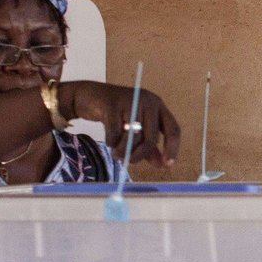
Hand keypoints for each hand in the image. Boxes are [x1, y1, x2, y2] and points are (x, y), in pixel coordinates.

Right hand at [61, 81, 181, 167]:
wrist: (88, 96)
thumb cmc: (116, 114)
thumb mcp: (135, 128)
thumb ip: (150, 146)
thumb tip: (162, 165)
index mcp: (157, 105)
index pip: (173, 129)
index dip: (172, 148)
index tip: (167, 165)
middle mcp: (147, 100)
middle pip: (151, 138)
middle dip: (139, 155)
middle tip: (129, 162)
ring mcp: (130, 100)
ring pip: (133, 137)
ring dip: (123, 151)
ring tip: (117, 154)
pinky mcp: (111, 103)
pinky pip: (115, 132)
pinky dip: (111, 142)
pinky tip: (109, 142)